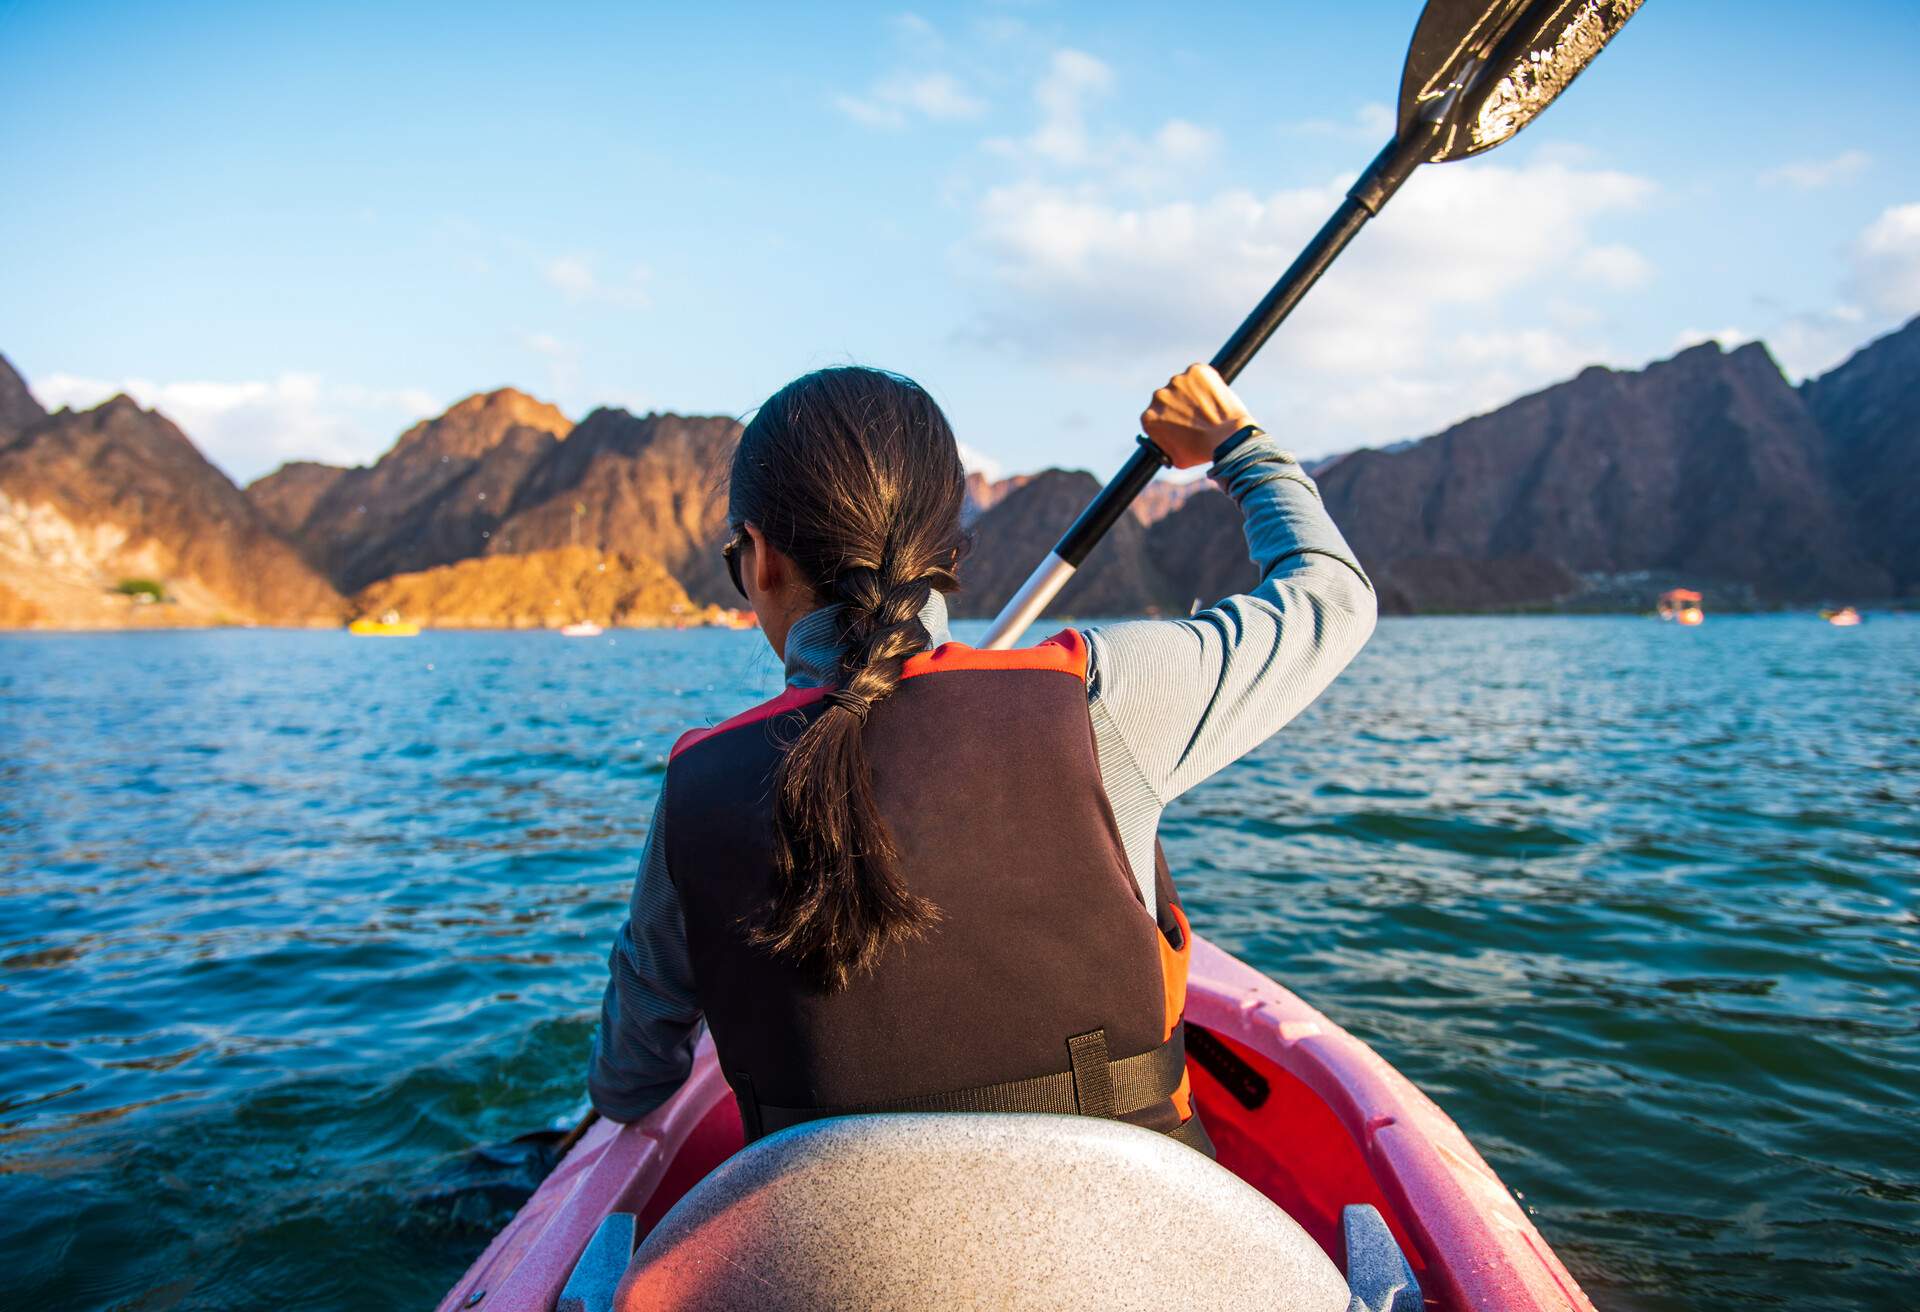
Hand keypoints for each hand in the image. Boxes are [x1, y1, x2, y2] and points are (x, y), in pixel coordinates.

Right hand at [1140, 364, 1254, 469]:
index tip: (1181, 423)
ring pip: (1184, 385)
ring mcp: (1177, 381)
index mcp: (1149, 417)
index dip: (1169, 419)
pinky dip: (1206, 382)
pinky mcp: (1196, 370)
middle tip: (1197, 415)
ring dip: (1193, 392)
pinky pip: (1199, 374)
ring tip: (1208, 408)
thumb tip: (1164, 439)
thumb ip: (1165, 445)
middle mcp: (1159, 396)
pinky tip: (1214, 396)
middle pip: (1168, 398)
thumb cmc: (1201, 451)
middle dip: (1180, 404)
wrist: (1227, 438)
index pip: (1155, 415)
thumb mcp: (1175, 458)